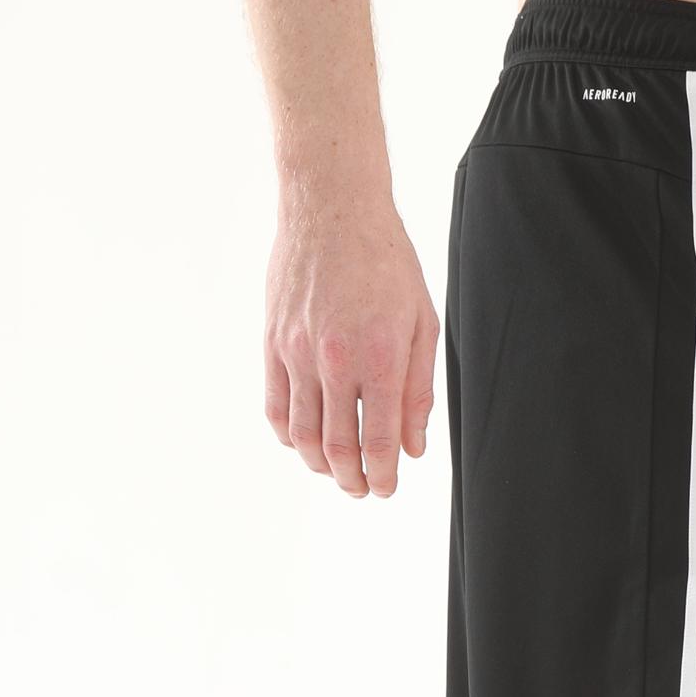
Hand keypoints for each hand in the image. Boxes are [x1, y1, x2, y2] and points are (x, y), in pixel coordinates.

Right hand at [264, 199, 438, 497]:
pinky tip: (303, 442)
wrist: (333, 208)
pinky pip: (275, 406)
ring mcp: (298, 352)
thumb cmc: (385, 262)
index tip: (386, 489)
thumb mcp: (422, 324)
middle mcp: (335, 360)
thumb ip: (418, 390)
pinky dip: (287, 436)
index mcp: (380, 357)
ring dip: (318, 465)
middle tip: (362, 488)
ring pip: (301, 435)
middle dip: (352, 479)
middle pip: (337, 447)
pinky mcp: (273, 342)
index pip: (380, 440)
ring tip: (334, 472)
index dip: (384, 476)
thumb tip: (414, 447)